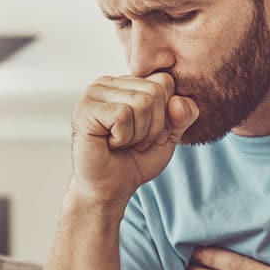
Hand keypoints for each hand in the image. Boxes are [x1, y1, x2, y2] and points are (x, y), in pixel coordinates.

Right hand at [69, 73, 199, 201]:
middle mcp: (108, 82)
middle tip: (133, 141)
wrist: (110, 189)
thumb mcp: (170, 135)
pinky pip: (123, 115)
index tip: (148, 133)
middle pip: (155, 91)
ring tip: (121, 143)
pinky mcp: (85, 109)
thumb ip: (184, 115)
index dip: (165, 114)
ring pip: (141, 102)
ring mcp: (93, 93)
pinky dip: (123, 137)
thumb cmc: (135, 160)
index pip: (165, 81)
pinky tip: (109, 143)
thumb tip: (178, 101)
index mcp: (127, 82)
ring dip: (138, 134)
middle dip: (153, 126)